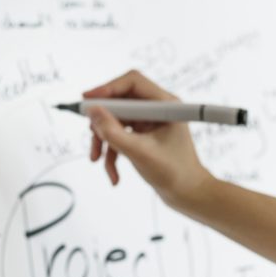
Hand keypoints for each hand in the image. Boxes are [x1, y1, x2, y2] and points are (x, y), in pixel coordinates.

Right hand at [83, 71, 213, 210]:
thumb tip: (92, 111)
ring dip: (104, 140)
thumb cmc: (174, 173)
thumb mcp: (139, 152)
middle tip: (92, 136)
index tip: (87, 100)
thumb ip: (113, 131)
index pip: (132, 82)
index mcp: (165, 105)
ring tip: (97, 160)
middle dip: (103, 121)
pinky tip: (113, 175)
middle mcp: (157, 109)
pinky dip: (112, 153)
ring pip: (115, 120)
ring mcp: (149, 122)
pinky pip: (119, 136)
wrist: (188, 194)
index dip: (108, 88)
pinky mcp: (143, 135)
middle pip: (119, 102)